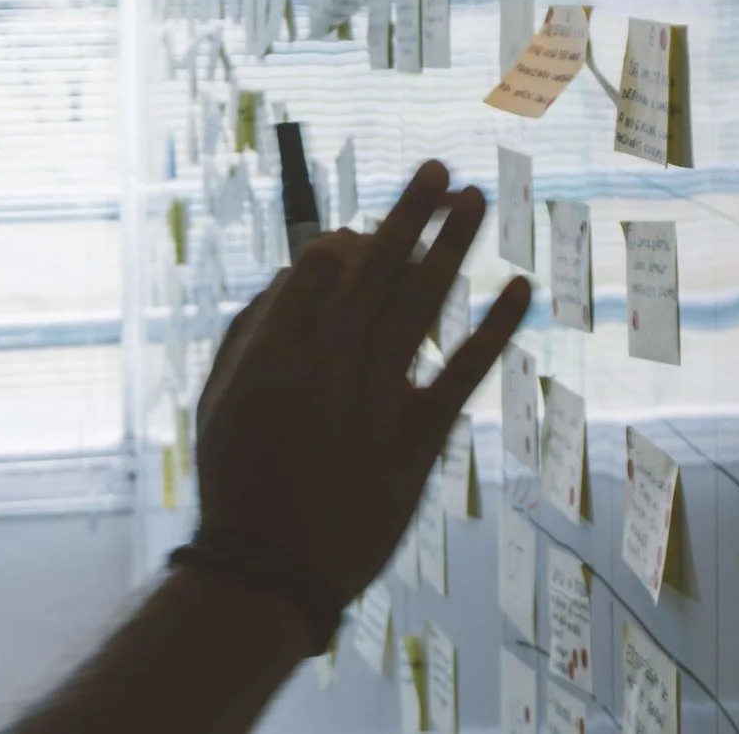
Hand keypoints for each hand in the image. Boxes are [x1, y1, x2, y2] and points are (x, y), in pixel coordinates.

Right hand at [194, 160, 531, 605]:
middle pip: (374, 272)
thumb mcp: (220, 398)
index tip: (360, 237)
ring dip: (450, 247)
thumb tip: (304, 265)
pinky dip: (494, 327)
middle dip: (410, 214)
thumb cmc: (240, 476)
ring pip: (419, 307)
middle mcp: (323, 373)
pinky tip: (518, 286)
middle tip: (440, 167)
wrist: (269, 572)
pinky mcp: (415, 442)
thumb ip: (254, 327)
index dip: (346, 242)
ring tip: (474, 198)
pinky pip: (462, 373)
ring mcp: (373, 407)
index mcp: (269, 357)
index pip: (318, 268)